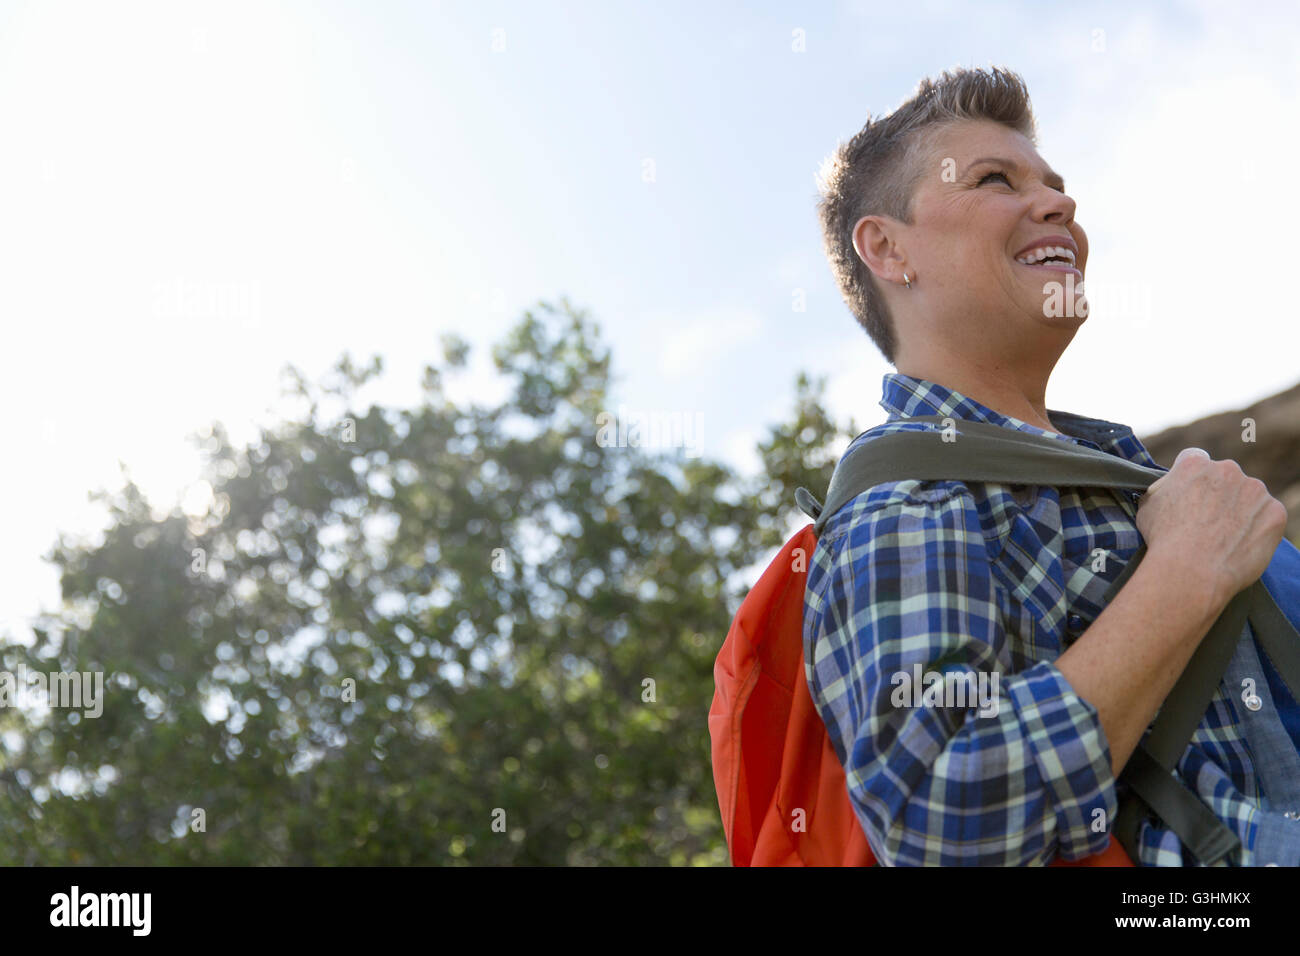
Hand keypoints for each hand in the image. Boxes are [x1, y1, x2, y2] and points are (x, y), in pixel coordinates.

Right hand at [1136, 447, 1286, 609]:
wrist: (1191, 569)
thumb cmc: (1163, 540)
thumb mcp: (1148, 505)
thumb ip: (1165, 488)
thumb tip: (1170, 487)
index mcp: (1195, 463)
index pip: (1196, 459)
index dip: (1192, 478)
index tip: (1190, 495)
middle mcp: (1227, 469)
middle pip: (1225, 477)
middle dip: (1218, 494)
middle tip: (1207, 522)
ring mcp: (1255, 490)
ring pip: (1249, 496)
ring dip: (1240, 510)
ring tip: (1224, 538)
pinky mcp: (1275, 512)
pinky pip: (1268, 517)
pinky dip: (1258, 528)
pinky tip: (1240, 545)